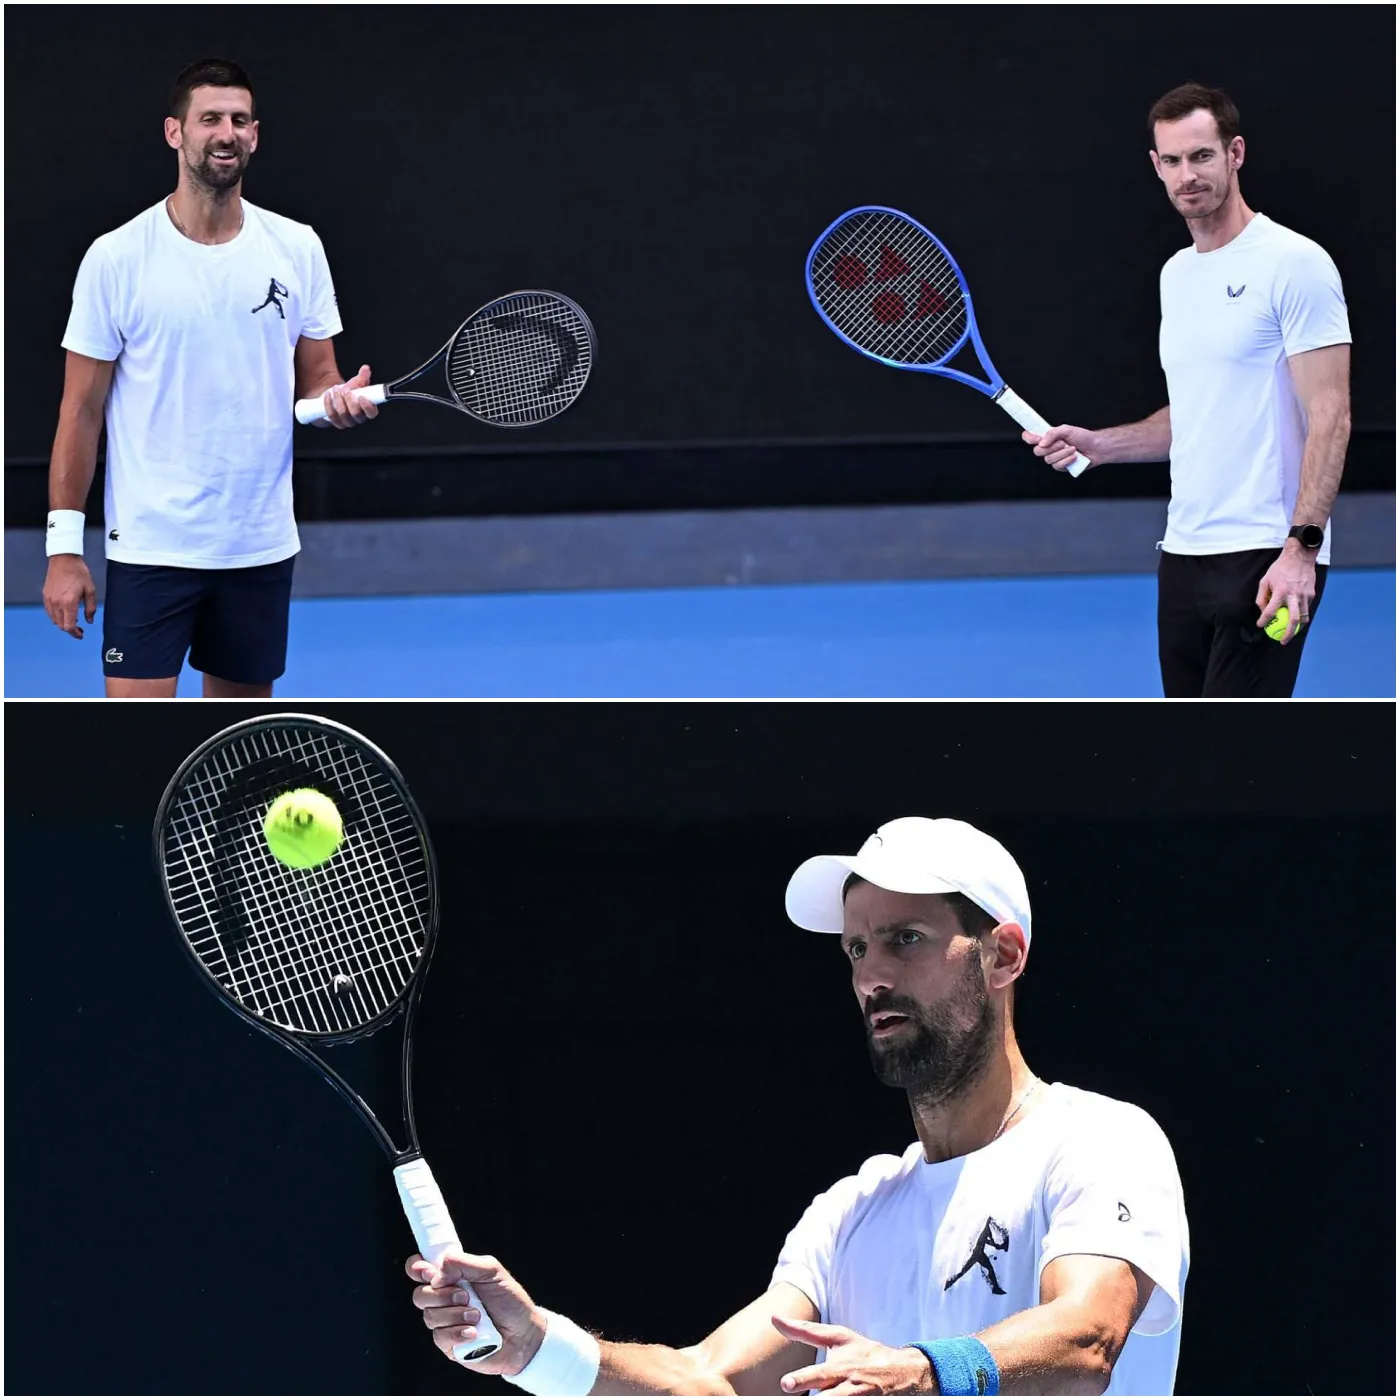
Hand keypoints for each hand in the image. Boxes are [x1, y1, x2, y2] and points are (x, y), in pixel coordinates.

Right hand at [42, 554, 96, 637]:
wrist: (64, 559)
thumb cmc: (79, 572)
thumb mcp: (90, 590)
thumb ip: (90, 608)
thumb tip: (89, 621)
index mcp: (68, 602)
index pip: (69, 626)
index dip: (75, 633)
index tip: (81, 635)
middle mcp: (56, 603)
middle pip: (60, 625)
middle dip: (70, 630)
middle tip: (79, 629)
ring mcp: (49, 599)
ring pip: (54, 620)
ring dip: (63, 623)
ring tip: (73, 621)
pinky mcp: (45, 595)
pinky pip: (49, 612)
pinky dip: (56, 616)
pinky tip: (65, 614)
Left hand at [320, 364, 379, 428]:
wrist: (334, 394)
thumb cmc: (349, 390)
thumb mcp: (357, 382)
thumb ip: (363, 376)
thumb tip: (365, 368)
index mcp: (368, 410)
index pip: (372, 413)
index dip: (367, 407)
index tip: (361, 397)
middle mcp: (359, 418)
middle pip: (356, 414)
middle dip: (350, 401)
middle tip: (345, 390)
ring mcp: (347, 422)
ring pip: (343, 414)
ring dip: (338, 400)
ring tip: (336, 389)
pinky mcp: (336, 422)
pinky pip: (332, 415)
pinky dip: (329, 404)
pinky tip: (328, 395)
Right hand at [407, 1249, 546, 1375]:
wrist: (524, 1334)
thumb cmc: (509, 1300)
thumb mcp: (492, 1272)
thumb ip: (465, 1264)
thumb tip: (438, 1271)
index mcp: (452, 1277)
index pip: (420, 1269)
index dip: (416, 1268)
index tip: (428, 1272)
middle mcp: (443, 1299)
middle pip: (420, 1295)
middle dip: (442, 1295)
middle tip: (465, 1296)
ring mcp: (445, 1322)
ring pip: (429, 1316)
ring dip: (455, 1314)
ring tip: (478, 1315)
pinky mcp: (448, 1344)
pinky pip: (440, 1337)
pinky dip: (458, 1332)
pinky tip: (474, 1333)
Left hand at [773, 1316, 932, 1394]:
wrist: (903, 1372)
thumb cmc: (864, 1352)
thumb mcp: (838, 1338)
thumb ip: (805, 1331)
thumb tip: (774, 1318)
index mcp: (840, 1368)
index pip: (819, 1376)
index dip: (802, 1380)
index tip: (786, 1383)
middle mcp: (850, 1389)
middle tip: (791, 1397)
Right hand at [1021, 425, 1097, 471]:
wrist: (1096, 448)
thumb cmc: (1083, 437)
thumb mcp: (1067, 430)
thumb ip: (1052, 433)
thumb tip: (1041, 442)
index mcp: (1047, 438)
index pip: (1030, 438)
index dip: (1029, 438)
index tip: (1035, 438)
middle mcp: (1049, 449)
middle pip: (1037, 452)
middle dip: (1051, 447)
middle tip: (1063, 443)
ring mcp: (1054, 459)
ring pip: (1048, 460)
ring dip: (1062, 453)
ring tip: (1073, 448)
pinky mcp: (1061, 467)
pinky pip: (1057, 466)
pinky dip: (1067, 460)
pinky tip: (1075, 456)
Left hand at [1255, 542, 1315, 644]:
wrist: (1300, 557)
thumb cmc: (1280, 569)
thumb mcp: (1265, 580)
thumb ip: (1262, 597)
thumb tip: (1262, 610)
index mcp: (1281, 591)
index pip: (1271, 611)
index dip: (1264, 620)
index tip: (1261, 625)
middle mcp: (1294, 595)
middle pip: (1293, 620)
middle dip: (1288, 633)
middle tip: (1282, 641)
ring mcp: (1305, 595)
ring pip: (1303, 617)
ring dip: (1297, 627)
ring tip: (1291, 633)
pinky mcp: (1312, 594)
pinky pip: (1307, 609)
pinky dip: (1301, 616)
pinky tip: (1296, 619)